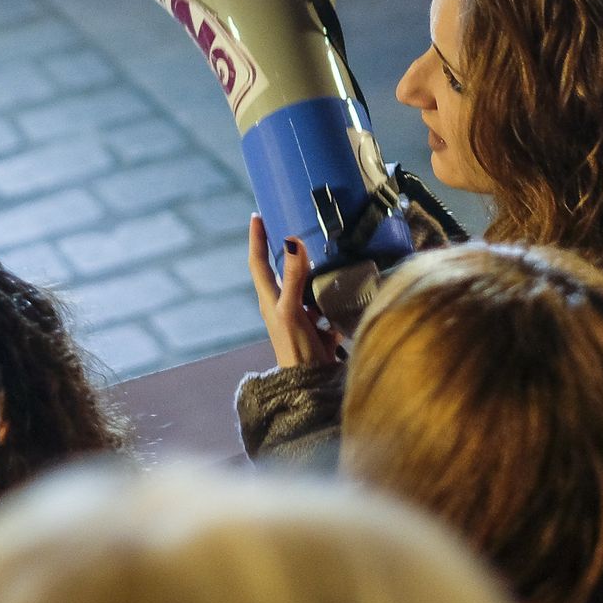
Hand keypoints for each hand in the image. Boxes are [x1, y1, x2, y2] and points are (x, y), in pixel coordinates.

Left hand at [247, 214, 341, 367]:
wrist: (311, 386)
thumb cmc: (295, 350)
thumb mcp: (292, 310)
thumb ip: (292, 278)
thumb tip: (291, 241)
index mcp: (270, 299)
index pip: (258, 262)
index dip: (256, 238)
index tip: (257, 215)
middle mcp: (282, 304)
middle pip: (282, 271)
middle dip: (287, 250)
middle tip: (295, 225)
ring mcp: (300, 316)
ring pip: (306, 286)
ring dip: (315, 273)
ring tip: (328, 255)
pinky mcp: (317, 327)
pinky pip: (325, 306)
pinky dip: (332, 299)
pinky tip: (345, 293)